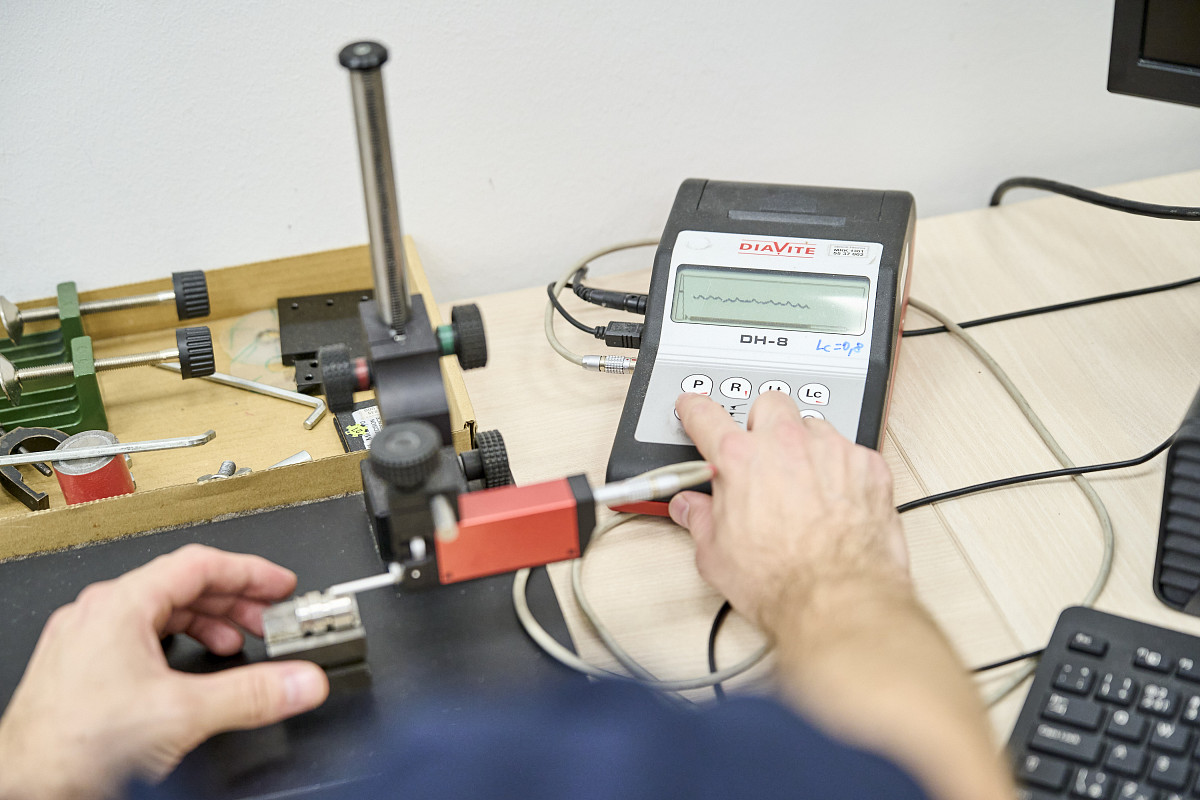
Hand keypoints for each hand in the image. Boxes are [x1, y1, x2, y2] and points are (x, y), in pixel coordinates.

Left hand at [0, 544, 328, 799]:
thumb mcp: (183, 714)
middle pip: (180, 586)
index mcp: (119, 605)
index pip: (199, 564)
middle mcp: (97, 614)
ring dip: (207, 622)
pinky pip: (137, 637)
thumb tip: (302, 681)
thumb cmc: (73, 747)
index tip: (281, 586)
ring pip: (158, 612)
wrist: (23, 788)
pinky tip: (191, 669)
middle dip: (234, 601)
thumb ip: (253, 694)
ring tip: (237, 643)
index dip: (250, 572)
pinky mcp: (78, 668)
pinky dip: (176, 644)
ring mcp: (84, 640)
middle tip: (270, 616)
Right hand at [668, 390, 909, 633]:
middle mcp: (786, 444)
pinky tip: (837, 501)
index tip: (693, 407)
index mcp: (740, 459)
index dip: (694, 410)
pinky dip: (841, 470)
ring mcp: (832, 450)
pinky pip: (851, 452)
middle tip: (761, 456)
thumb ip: (699, 519)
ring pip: (814, 426)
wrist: (839, 601)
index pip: (706, 416)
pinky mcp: (869, 466)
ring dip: (805, 446)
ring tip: (803, 485)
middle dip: (762, 424)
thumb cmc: (780, 582)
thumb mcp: (715, 555)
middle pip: (769, 404)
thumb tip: (690, 508)